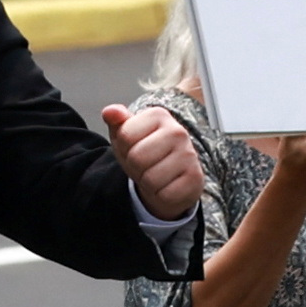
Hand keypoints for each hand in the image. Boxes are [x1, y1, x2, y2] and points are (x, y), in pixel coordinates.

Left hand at [100, 101, 205, 219]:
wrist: (167, 178)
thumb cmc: (144, 154)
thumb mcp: (125, 136)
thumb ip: (116, 122)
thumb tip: (109, 112)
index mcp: (158, 116)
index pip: (125, 136)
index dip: (123, 148)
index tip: (134, 148)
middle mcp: (178, 131)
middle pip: (137, 158)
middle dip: (134, 167)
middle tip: (144, 165)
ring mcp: (190, 154)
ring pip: (150, 178)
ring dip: (147, 183)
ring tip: (155, 175)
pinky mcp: (196, 178)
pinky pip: (164, 194)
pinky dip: (160, 195)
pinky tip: (167, 185)